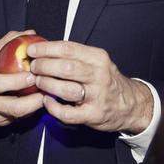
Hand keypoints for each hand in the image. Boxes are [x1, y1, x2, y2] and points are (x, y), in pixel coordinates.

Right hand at [0, 30, 44, 126]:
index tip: (32, 76)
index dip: (15, 82)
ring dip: (35, 107)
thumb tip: (30, 33)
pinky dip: (29, 111)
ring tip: (47, 96)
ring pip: (17, 117)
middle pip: (11, 107)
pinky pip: (17, 120)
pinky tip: (38, 102)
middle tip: (47, 89)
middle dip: (33, 101)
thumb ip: (8, 42)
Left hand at [29, 40, 153, 134]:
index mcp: (98, 58)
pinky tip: (47, 102)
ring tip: (38, 82)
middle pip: (66, 67)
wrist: (131, 104)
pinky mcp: (93, 115)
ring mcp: (97, 96)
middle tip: (33, 67)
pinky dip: (53, 107)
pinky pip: (67, 113)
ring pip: (66, 89)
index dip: (46, 48)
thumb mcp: (97, 62)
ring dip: (47, 84)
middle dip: (44, 66)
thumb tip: (45, 49)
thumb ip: (75, 56)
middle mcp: (99, 75)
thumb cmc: (107, 80)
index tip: (32, 49)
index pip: (68, 48)